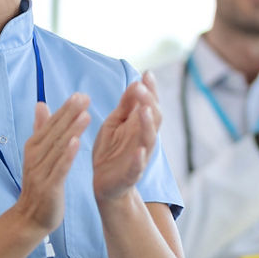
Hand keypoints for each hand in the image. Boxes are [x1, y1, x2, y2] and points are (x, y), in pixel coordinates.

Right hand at [13, 94, 90, 234]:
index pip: (51, 124)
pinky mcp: (48, 185)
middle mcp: (35, 155)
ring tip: (85, 115)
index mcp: (34, 146)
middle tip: (85, 98)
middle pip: (55, 132)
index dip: (65, 109)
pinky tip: (77, 143)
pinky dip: (67, 155)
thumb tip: (41, 104)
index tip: (80, 95)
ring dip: (71, 130)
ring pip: (58, 147)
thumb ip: (41, 129)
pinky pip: (59, 167)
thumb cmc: (39, 183)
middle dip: (70, 114)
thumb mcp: (37, 154)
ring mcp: (40, 170)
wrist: (31, 216)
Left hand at [93, 73, 159, 201]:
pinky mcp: (130, 174)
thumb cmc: (111, 150)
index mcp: (138, 126)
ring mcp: (139, 156)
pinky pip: (138, 167)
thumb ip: (125, 106)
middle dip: (148, 102)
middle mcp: (143, 139)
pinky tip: (139, 150)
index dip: (150, 90)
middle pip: (153, 118)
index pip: (149, 104)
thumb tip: (135, 83)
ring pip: (149, 139)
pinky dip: (140, 159)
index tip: (147, 74)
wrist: (105, 184)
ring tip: (145, 111)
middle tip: (141, 87)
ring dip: (148, 125)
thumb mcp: (115, 124)